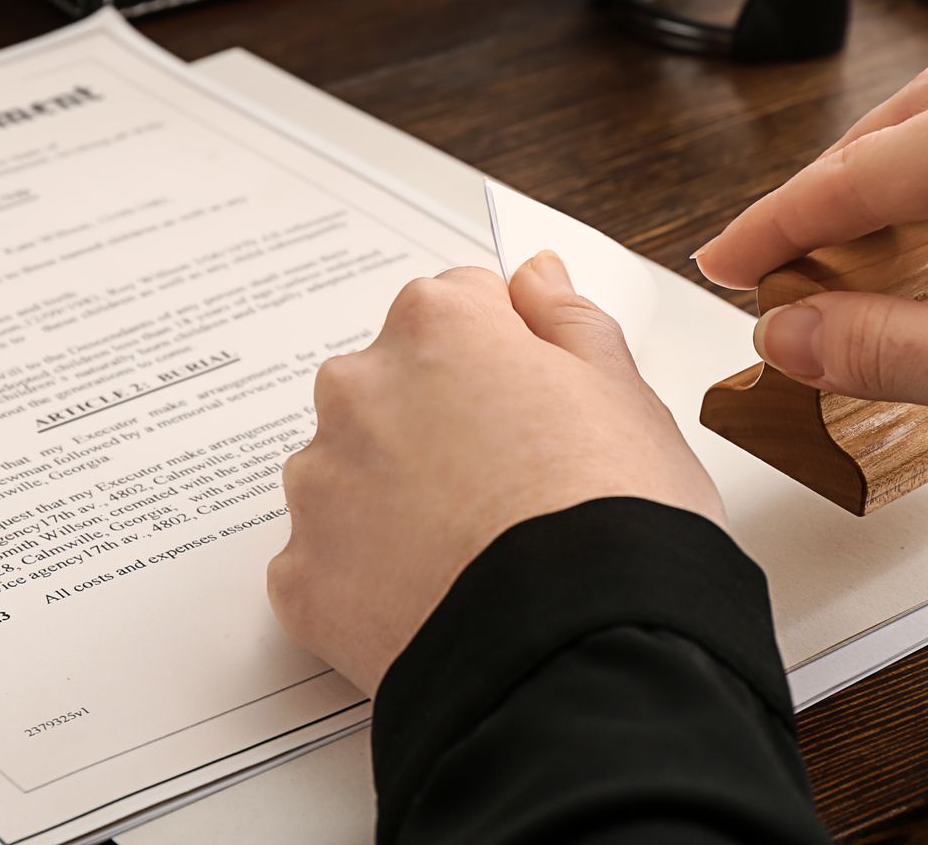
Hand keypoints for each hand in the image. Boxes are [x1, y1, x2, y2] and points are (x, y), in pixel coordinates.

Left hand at [268, 253, 723, 694]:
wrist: (575, 651)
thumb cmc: (614, 513)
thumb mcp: (627, 394)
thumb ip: (569, 320)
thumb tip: (536, 277)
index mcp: (438, 327)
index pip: (461, 305)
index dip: (510, 357)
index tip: (541, 406)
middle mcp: (359, 390)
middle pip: (394, 386)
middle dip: (440, 422)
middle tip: (513, 488)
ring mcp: (321, 486)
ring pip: (352, 473)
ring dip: (396, 497)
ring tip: (474, 553)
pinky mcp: (301, 579)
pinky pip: (328, 563)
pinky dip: (369, 578)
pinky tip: (435, 601)